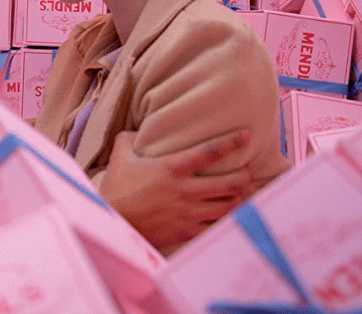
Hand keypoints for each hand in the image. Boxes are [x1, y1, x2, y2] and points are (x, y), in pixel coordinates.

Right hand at [98, 129, 251, 251]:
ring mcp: (188, 213)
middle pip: (230, 183)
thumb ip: (130, 139)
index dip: (232, 143)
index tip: (246, 136)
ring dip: (237, 198)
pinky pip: (216, 226)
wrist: (114, 223)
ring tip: (239, 193)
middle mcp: (185, 190)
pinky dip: (225, 219)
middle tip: (247, 171)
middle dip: (244, 176)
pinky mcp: (186, 231)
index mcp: (173, 168)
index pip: (210, 152)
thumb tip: (138, 130)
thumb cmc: (116, 189)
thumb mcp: (120, 156)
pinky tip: (226, 214)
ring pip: (228, 206)